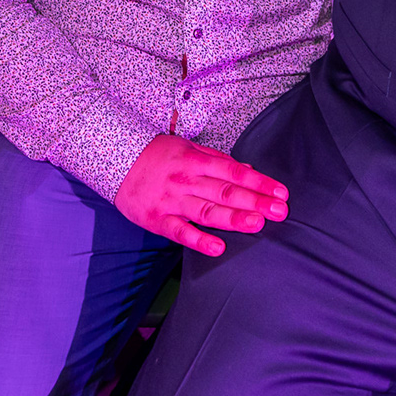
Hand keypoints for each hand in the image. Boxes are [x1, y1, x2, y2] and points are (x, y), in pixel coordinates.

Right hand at [113, 134, 288, 256]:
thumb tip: (247, 170)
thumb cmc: (156, 155)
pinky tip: (218, 247)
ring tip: (256, 224)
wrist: (114, 159)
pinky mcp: (157, 218)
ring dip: (233, 218)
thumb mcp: (188, 149)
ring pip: (206, 211)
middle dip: (254, 201)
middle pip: (225, 192)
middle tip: (279, 211)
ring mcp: (172, 200)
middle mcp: (186, 180)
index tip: (280, 192)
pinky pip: (180, 231)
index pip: (234, 172)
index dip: (259, 182)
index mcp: (196, 161)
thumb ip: (218, 160)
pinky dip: (198, 239)